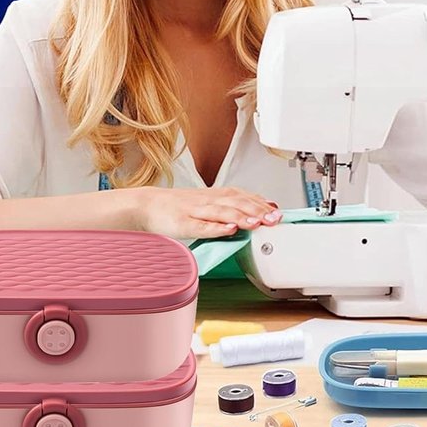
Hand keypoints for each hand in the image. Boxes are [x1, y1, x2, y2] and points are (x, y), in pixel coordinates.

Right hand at [138, 186, 281, 239]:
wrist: (147, 205)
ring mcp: (195, 211)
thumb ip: (234, 206)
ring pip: (221, 212)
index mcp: (216, 195)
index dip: (261, 203)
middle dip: (257, 210)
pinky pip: (201, 225)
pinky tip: (229, 230)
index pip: (243, 196)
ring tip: (257, 224)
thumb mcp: (209, 203)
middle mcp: (208, 200)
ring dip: (241, 217)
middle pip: (236, 202)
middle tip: (274, 219)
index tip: (279, 212)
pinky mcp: (182, 223)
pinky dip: (216, 227)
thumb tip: (262, 210)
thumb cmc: (180, 207)